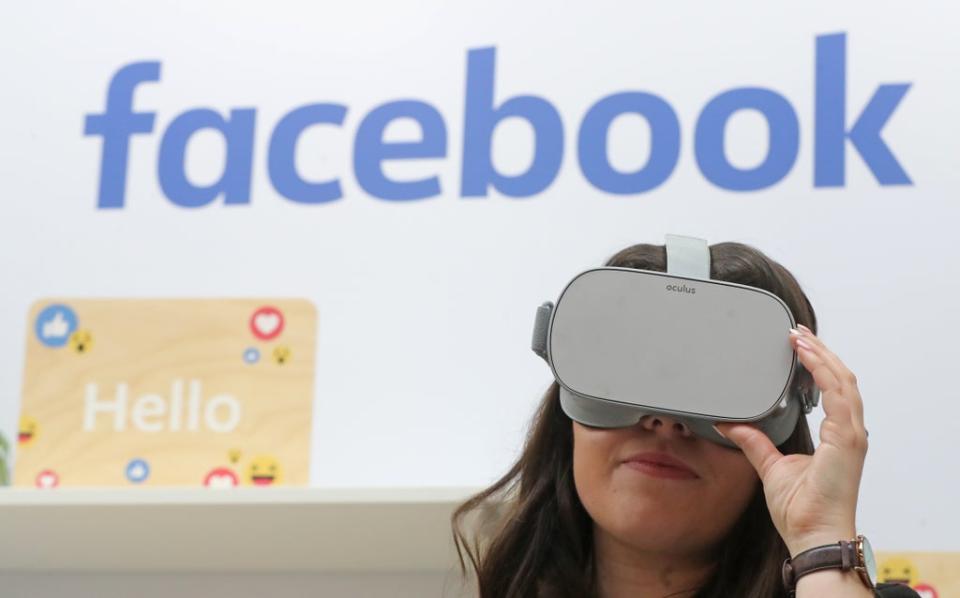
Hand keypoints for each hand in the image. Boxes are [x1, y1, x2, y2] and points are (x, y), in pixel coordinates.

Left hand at [714, 324, 867, 555]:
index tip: (798, 345)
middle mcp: (849, 432)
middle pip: (841, 378)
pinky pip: (839, 396)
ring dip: (822, 355)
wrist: (812, 534)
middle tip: (796, 332)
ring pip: (843, 381)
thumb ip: (754, 442)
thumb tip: (731, 424)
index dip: (818, 365)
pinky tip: (807, 356)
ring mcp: (851, 435)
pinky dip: (823, 371)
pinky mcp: (848, 440)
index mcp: (837, 436)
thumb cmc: (801, 509)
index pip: (832, 389)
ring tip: (799, 337)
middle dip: (820, 352)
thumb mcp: (770, 466)